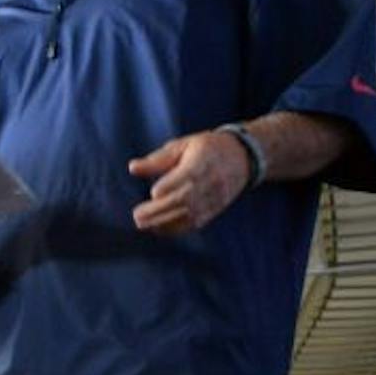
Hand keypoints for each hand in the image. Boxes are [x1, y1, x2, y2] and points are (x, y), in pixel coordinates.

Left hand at [129, 131, 250, 235]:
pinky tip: (157, 228)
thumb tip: (132, 168)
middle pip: (187, 198)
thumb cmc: (206, 148)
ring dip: (164, 222)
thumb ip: (158, 159)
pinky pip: (195, 223)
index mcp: (204, 160)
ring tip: (143, 223)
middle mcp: (212, 180)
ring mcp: (215, 197)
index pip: (189, 176)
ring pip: (191, 214)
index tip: (153, 192)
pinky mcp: (215, 209)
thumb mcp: (183, 145)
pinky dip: (175, 228)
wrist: (243, 156)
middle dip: (160, 209)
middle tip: (138, 215)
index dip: (171, 186)